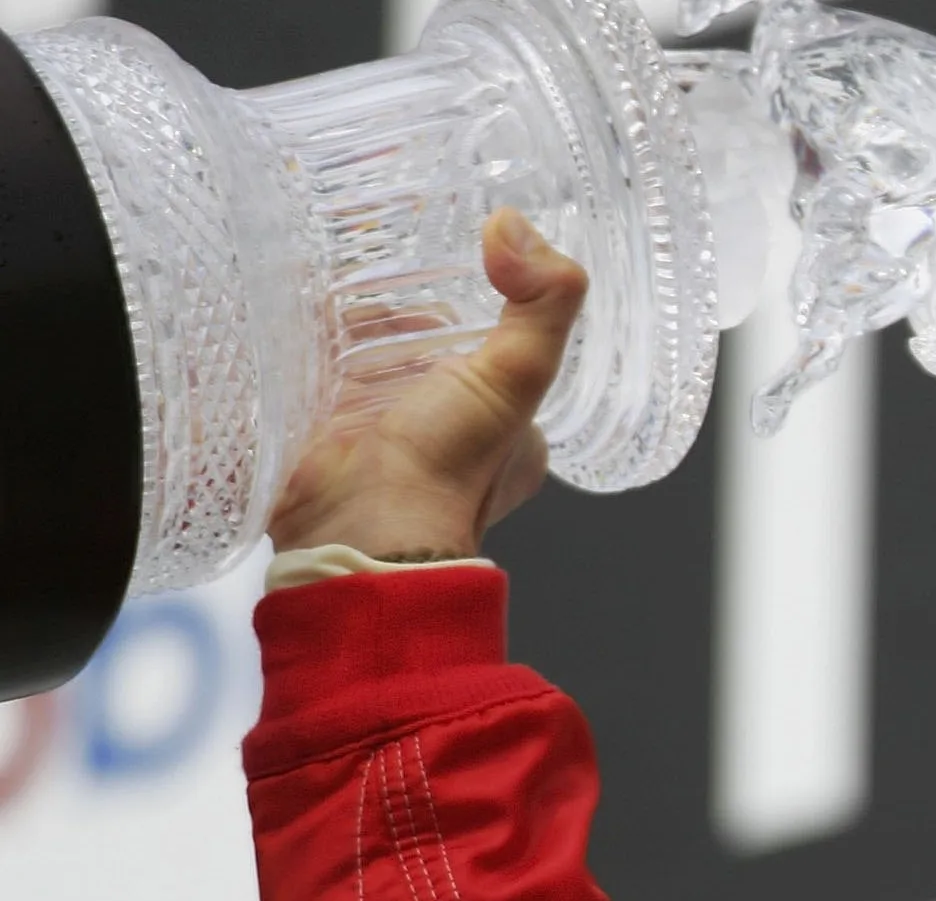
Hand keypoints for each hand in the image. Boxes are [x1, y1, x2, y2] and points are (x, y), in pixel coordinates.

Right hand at [266, 208, 586, 559]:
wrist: (361, 531)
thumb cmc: (446, 465)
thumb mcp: (514, 378)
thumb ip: (542, 305)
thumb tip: (515, 224)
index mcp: (500, 429)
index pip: (481, 351)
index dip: (460, 309)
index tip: (440, 259)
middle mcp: (437, 432)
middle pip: (415, 350)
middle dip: (393, 311)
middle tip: (368, 251)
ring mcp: (372, 434)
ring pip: (358, 358)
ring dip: (341, 321)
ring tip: (321, 260)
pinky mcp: (314, 432)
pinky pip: (306, 373)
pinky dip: (297, 341)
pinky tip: (283, 301)